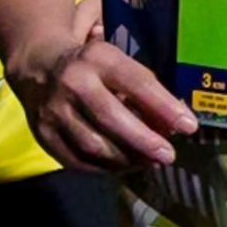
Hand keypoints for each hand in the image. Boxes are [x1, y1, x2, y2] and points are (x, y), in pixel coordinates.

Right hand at [8, 30, 194, 170]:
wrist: (38, 67)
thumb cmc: (93, 67)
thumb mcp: (117, 63)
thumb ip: (145, 89)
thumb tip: (175, 123)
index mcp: (98, 58)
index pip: (136, 82)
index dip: (164, 106)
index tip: (189, 126)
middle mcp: (73, 83)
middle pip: (111, 118)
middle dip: (144, 140)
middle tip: (168, 155)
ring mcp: (53, 110)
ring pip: (93, 145)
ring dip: (126, 159)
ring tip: (149, 162)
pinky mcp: (42, 134)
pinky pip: (77, 160)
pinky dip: (104, 168)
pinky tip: (124, 166)